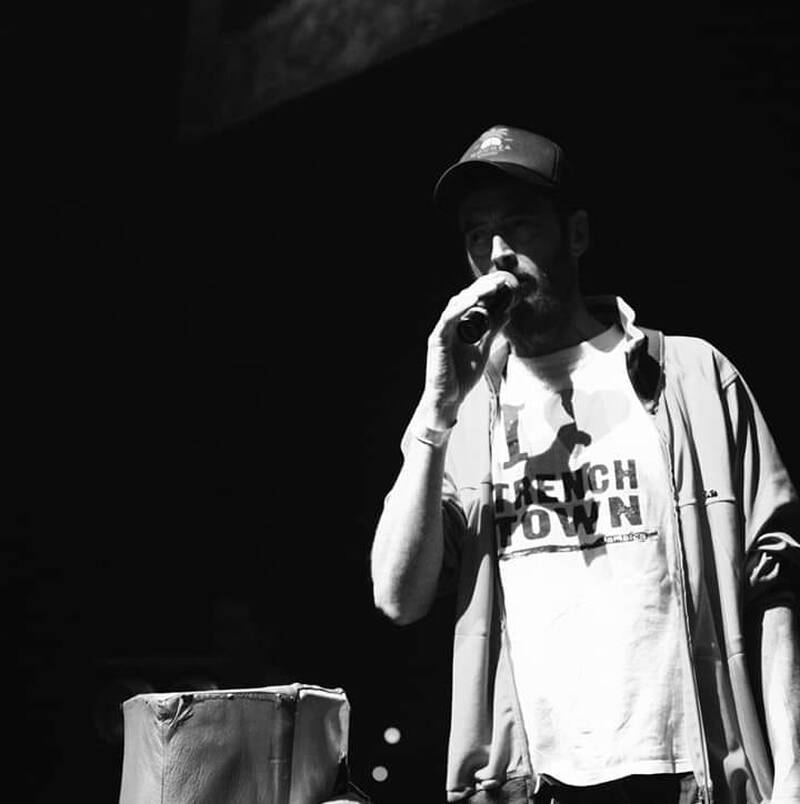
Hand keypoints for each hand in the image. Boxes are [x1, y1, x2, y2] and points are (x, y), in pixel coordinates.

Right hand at [417, 270, 518, 428]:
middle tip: (503, 278)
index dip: (489, 289)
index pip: (474, 301)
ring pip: (457, 303)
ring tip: (493, 286)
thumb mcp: (483, 349)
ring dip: (475, 293)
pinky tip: (474, 299)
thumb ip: (492, 332)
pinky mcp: (437, 340)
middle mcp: (450, 324)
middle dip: (484, 286)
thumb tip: (507, 313)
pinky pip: (448, 318)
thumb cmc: (462, 376)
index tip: (507, 281)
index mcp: (460, 326)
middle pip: (466, 297)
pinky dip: (460, 307)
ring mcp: (442, 331)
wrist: (449, 399)